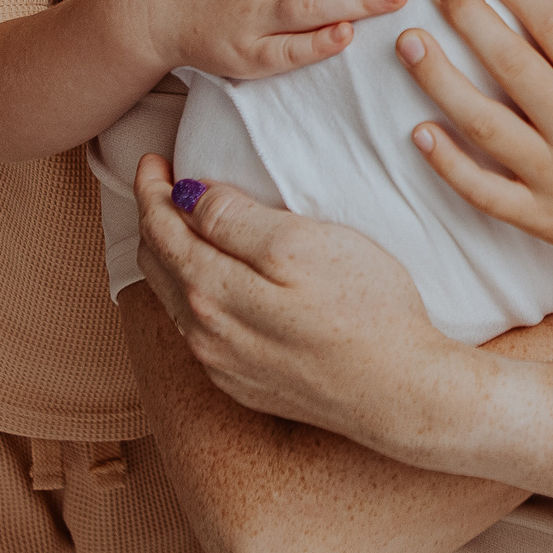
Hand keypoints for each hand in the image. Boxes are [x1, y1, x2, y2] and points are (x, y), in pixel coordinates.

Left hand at [133, 155, 474, 461]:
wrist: (399, 392)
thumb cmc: (364, 309)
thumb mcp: (301, 244)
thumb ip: (236, 219)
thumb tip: (191, 196)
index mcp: (212, 291)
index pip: (161, 230)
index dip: (153, 190)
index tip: (153, 160)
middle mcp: (205, 333)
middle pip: (158, 266)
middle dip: (155, 219)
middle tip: (162, 184)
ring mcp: (223, 365)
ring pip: (175, 300)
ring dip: (171, 258)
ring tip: (181, 225)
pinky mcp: (245, 384)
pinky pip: (199, 331)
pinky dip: (192, 294)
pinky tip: (212, 283)